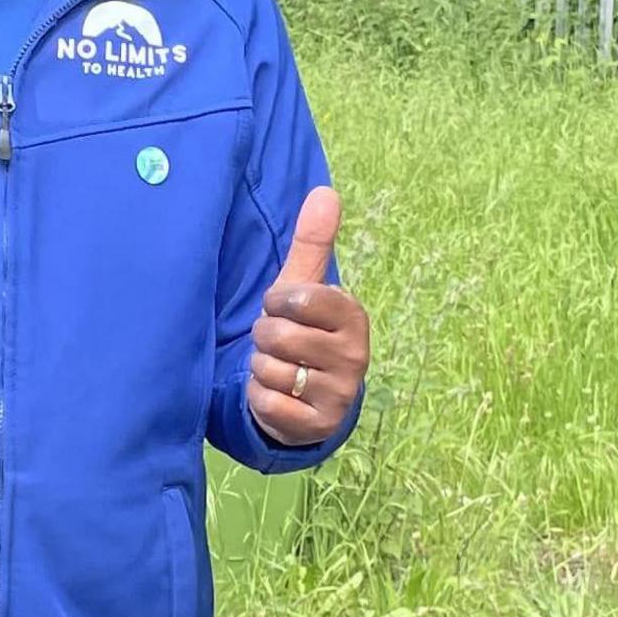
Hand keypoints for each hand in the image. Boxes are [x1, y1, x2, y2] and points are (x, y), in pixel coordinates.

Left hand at [250, 185, 368, 447]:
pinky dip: (262, 399)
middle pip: (278, 335)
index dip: (277, 303)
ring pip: (270, 370)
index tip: (283, 308)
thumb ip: (313, 243)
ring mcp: (340, 393)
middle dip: (266, 339)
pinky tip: (277, 395)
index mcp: (353, 317)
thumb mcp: (304, 288)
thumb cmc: (302, 332)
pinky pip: (268, 403)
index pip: (298, 298)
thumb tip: (325, 191)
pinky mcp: (319, 425)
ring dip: (262, 369)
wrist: (307, 398)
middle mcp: (355, 356)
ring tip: (280, 369)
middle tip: (280, 345)